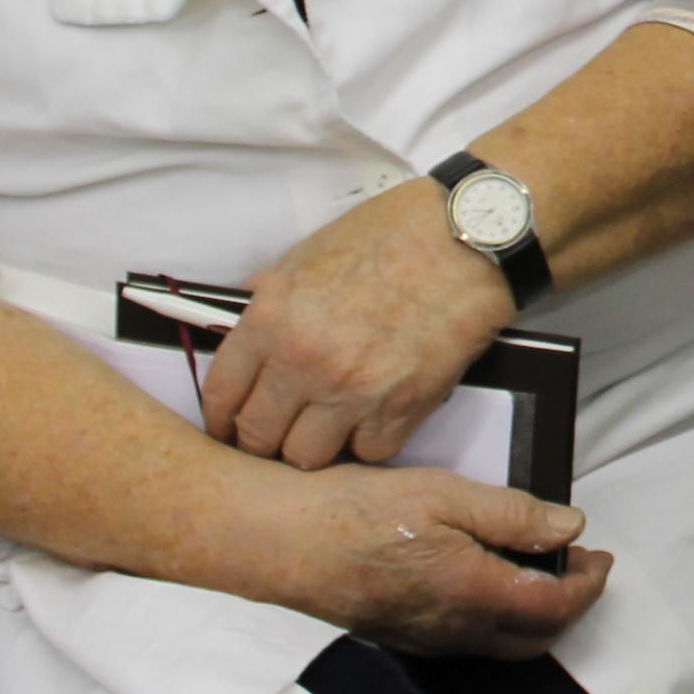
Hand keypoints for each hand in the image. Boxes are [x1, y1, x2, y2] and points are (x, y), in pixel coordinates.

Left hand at [199, 178, 512, 469]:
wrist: (471, 235)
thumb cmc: (395, 235)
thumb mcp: (310, 253)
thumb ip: (270, 299)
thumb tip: (243, 329)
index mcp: (273, 318)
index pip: (222, 395)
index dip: (222, 419)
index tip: (231, 426)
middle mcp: (305, 361)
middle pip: (259, 438)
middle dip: (264, 439)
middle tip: (280, 431)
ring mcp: (354, 389)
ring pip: (307, 458)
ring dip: (316, 446)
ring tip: (331, 425)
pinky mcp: (403, 407)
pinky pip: (369, 452)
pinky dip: (370, 439)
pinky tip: (377, 413)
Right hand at [261, 461, 609, 656]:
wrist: (279, 542)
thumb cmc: (353, 511)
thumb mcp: (445, 493)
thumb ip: (514, 515)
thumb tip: (570, 528)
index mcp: (472, 593)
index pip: (555, 608)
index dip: (588, 585)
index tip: (600, 557)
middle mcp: (451, 629)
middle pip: (534, 638)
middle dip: (569, 606)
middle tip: (579, 565)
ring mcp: (422, 639)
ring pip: (499, 643)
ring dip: (532, 614)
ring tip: (538, 567)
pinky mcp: (397, 635)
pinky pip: (464, 641)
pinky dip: (495, 618)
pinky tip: (486, 579)